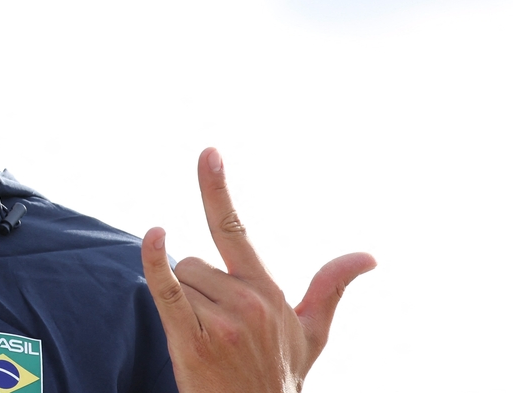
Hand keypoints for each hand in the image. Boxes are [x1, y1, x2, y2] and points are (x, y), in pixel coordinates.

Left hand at [141, 148, 375, 392]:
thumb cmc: (280, 375)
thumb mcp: (311, 332)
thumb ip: (332, 287)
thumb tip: (368, 256)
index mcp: (267, 292)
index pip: (234, 228)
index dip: (217, 189)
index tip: (208, 152)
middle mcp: (246, 301)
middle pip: (193, 263)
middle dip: (197, 289)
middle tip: (216, 328)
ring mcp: (219, 319)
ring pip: (179, 279)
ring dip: (184, 305)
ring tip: (206, 340)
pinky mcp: (191, 337)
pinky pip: (166, 289)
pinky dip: (155, 262)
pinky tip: (153, 235)